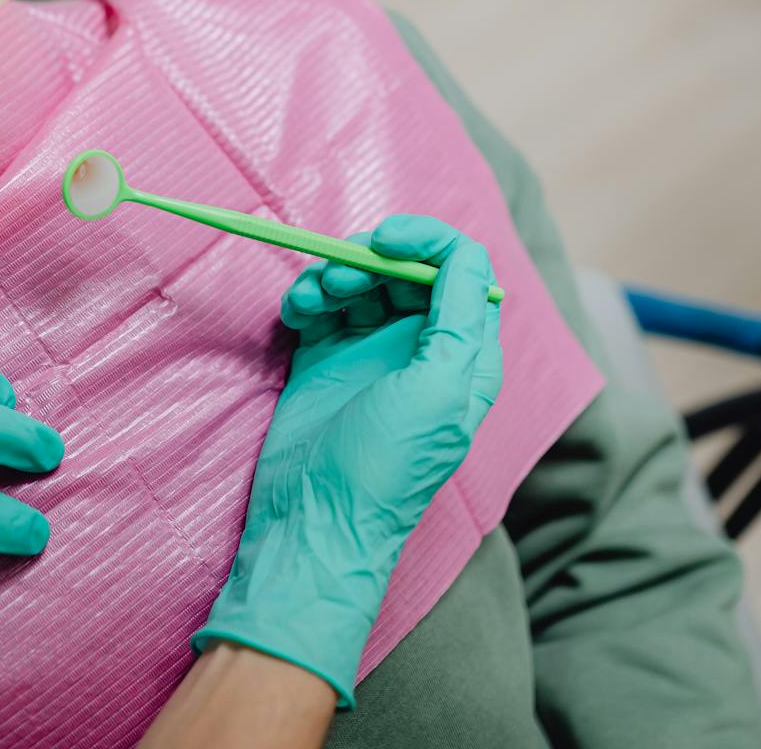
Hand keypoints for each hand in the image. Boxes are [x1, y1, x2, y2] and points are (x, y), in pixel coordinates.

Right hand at [192, 215, 500, 707]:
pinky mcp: (325, 361)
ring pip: (360, 281)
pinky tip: (295, 312)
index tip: (383, 240)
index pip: (462, 268)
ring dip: (334, 273)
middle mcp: (421, 348)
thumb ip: (462, 317)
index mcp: (465, 354)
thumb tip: (465, 256)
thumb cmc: (387, 463)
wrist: (314, 518)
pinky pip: (321, 306)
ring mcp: (370, 353)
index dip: (426, 241)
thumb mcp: (441, 389)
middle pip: (404, 268)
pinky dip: (308, 297)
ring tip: (314, 298)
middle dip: (370, 258)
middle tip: (340, 277)